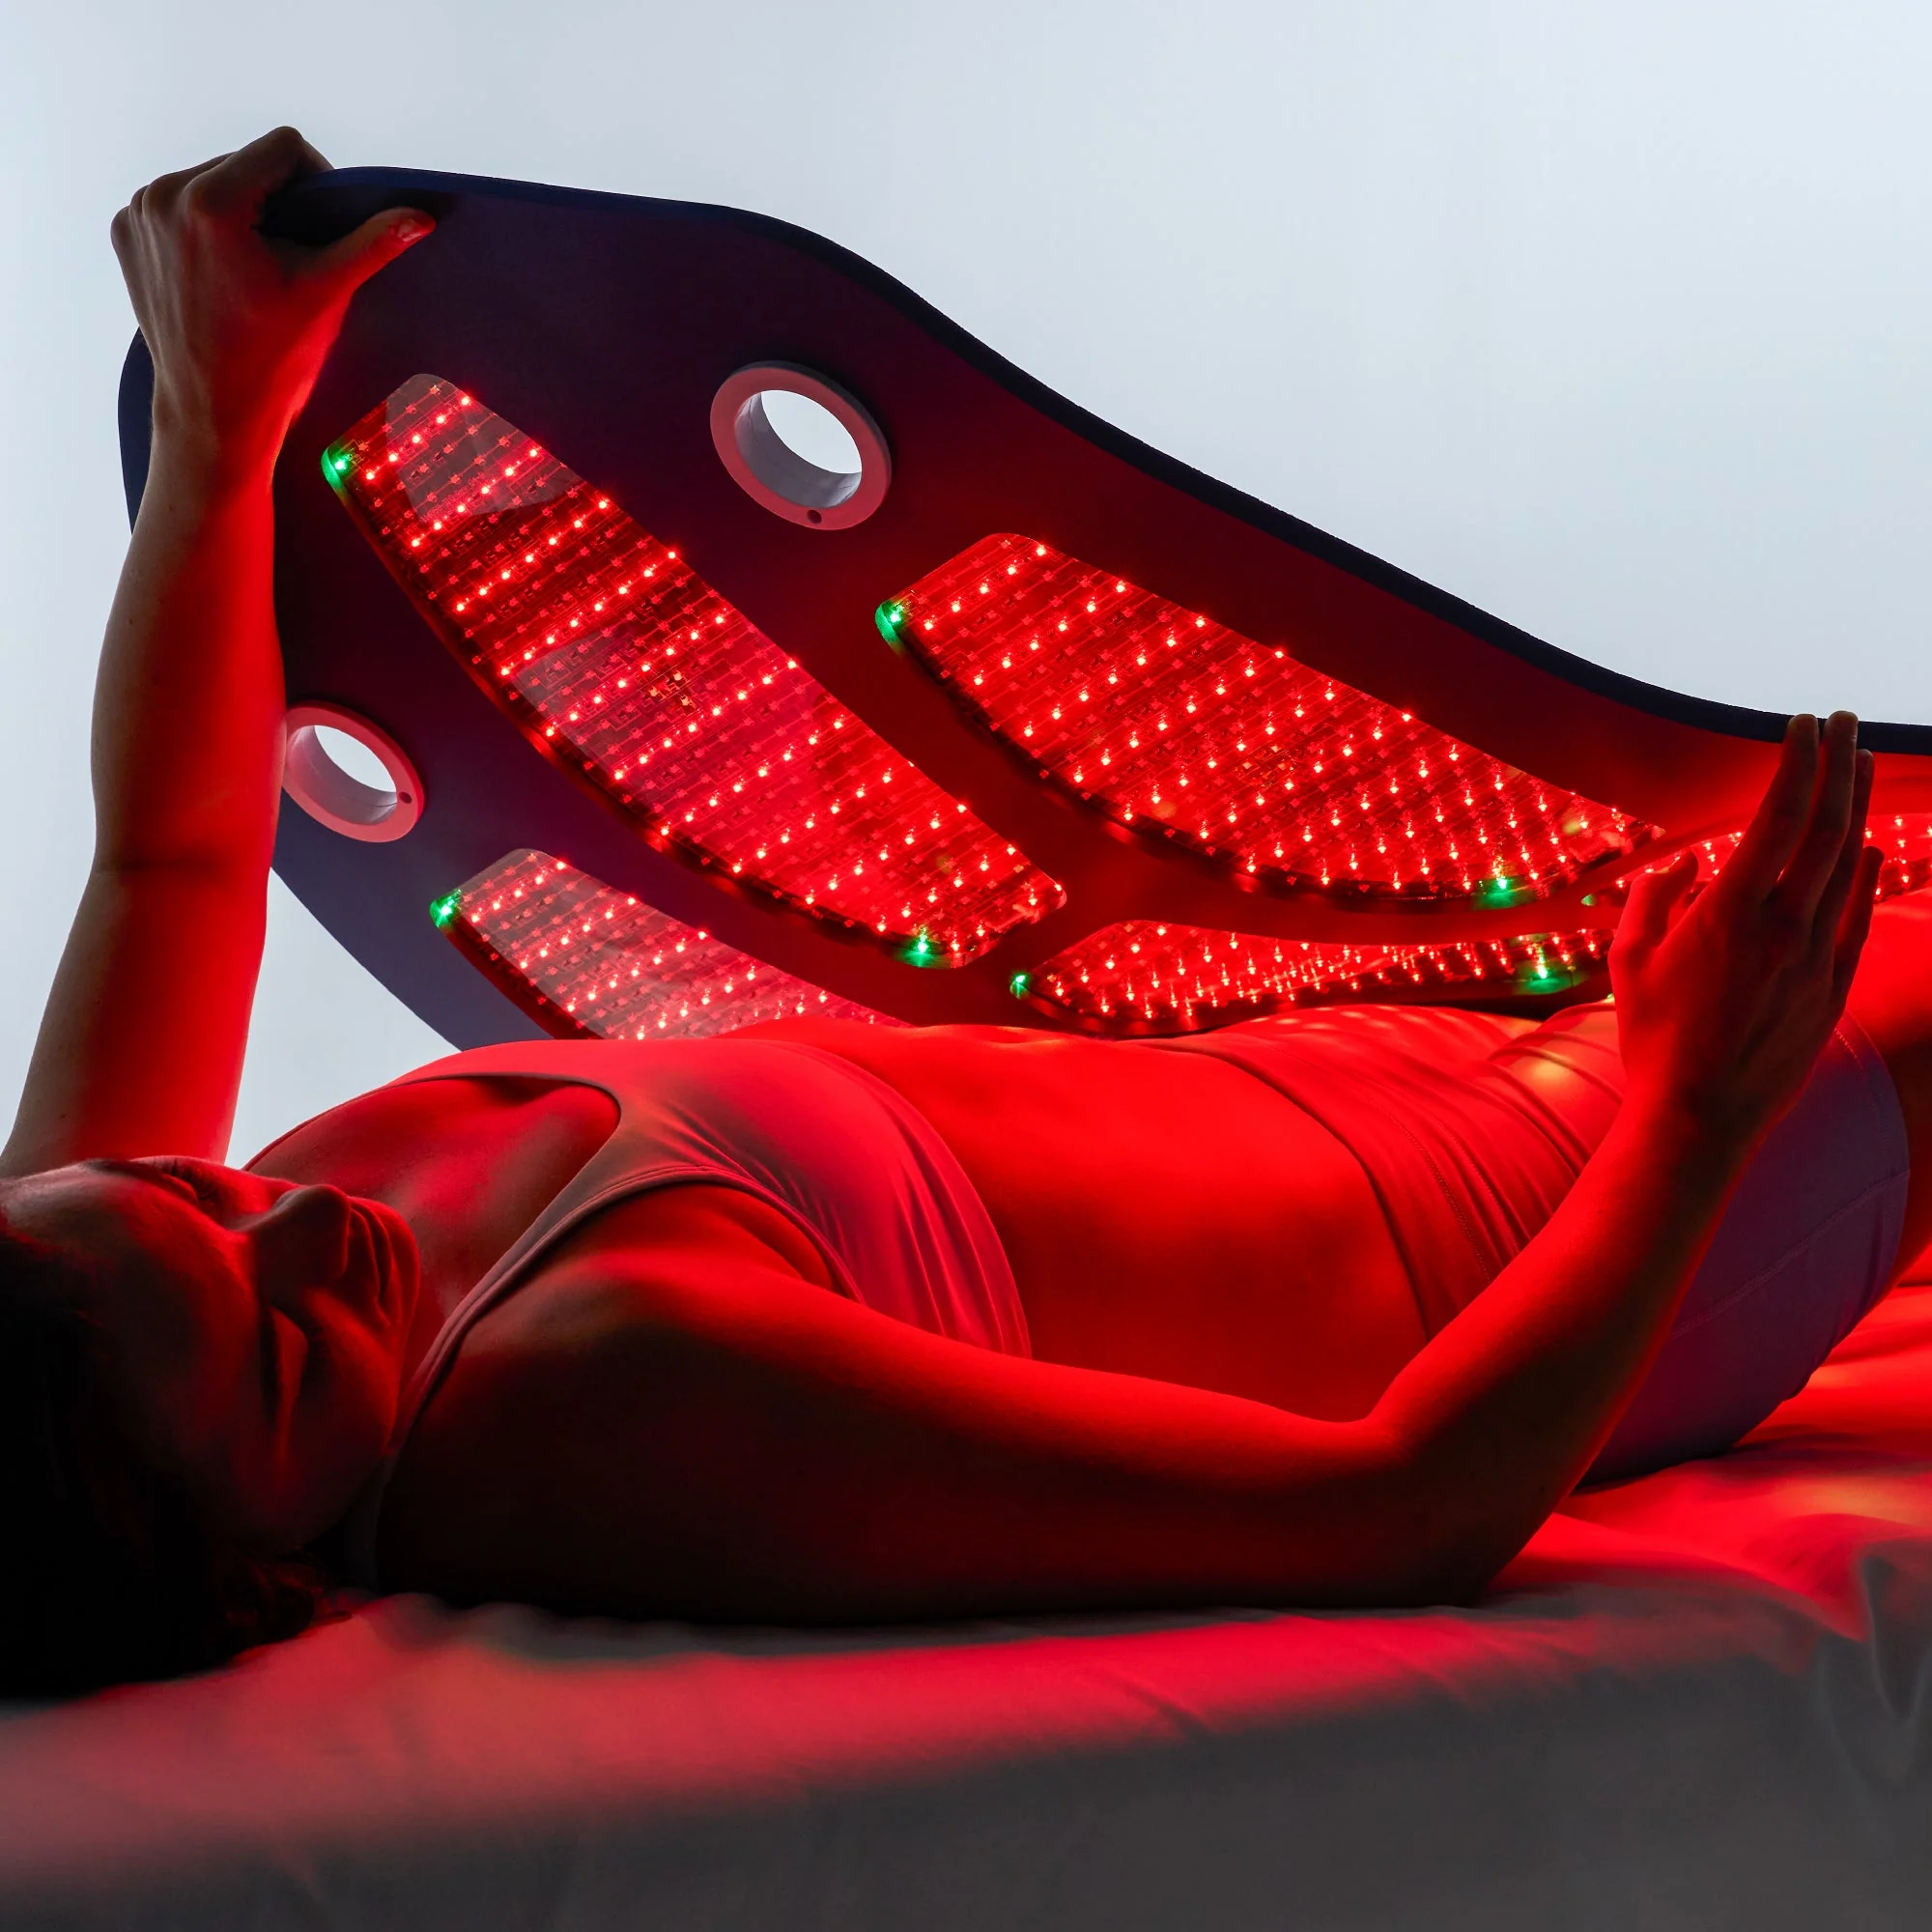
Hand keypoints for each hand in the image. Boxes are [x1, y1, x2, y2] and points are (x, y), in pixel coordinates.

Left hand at [111, 126, 431, 476]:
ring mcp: (139, 214)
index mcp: (209, 202)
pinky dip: (206, 228)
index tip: (325, 231)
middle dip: (277, 201)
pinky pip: (179, 205)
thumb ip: (371, 245)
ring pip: (213, 180)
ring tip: (256, 267)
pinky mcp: (127, 233)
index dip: (318, 182)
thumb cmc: (272, 362)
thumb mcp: (325, 294)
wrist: (214, 415)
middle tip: (293, 258)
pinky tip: (221, 272)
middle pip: (245, 163)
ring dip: (243, 211)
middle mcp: (162, 196)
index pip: (283, 148)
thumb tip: (419, 217)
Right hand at [1609, 710, 1880, 1152]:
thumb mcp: (1629, 961)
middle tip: (1845, 721)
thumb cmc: (1652, 1039)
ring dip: (1854, 808)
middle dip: (1837, 766)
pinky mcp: (1830, 989)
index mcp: (1728, 912)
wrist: (1698, 1117)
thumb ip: (1653, 901)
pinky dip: (1867, 876)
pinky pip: (1857, 918)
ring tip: (1860, 764)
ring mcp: (1814, 958)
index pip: (1777, 817)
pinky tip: (1870, 848)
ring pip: (1846, 866)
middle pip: (1824, 828)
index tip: (1805, 723)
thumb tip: (1684, 864)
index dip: (1797, 763)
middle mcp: (1782, 927)